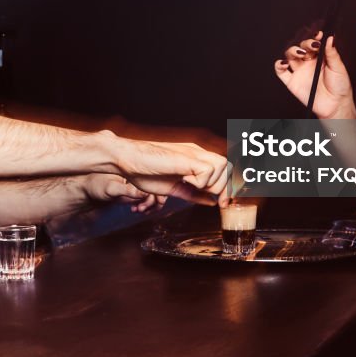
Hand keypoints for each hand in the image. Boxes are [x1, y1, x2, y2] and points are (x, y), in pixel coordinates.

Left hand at [81, 174, 165, 212]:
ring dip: (149, 206)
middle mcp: (138, 176)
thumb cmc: (96, 185)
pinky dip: (144, 207)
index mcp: (135, 171)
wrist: (88, 189)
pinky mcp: (134, 191)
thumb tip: (144, 194)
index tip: (153, 204)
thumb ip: (128, 191)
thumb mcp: (111, 188)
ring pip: (153, 195)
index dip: (158, 194)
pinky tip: (135, 210)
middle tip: (142, 210)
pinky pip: (146, 199)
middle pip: (158, 188)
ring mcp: (137, 184)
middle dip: (153, 202)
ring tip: (137, 210)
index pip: (155, 181)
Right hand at [102, 132, 229, 206]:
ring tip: (190, 185)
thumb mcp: (174, 188)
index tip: (221, 204)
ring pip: (222, 166)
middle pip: (228, 167)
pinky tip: (183, 180)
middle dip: (224, 188)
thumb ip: (194, 194)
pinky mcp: (187, 158)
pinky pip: (207, 171)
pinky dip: (200, 182)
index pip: (224, 168)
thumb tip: (211, 202)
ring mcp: (193, 153)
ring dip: (211, 184)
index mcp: (195, 158)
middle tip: (212, 200)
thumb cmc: (144, 171)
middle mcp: (197, 152)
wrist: (127, 159)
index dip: (227, 187)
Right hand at [274, 31, 354, 118]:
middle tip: (313, 46)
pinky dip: (279, 65)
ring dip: (292, 51)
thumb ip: (333, 53)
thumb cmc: (340, 87)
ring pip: (289, 56)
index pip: (313, 44)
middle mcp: (307, 63)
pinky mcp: (292, 82)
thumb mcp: (338, 68)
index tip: (318, 35)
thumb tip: (330, 38)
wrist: (336, 106)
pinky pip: (281, 72)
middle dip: (305, 44)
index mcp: (319, 58)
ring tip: (300, 53)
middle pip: (300, 48)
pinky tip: (284, 62)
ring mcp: (299, 72)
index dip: (314, 38)